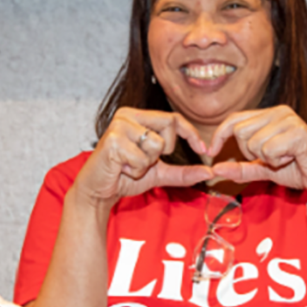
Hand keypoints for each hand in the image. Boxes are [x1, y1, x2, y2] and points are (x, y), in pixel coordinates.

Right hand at [74, 108, 210, 206]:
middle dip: (163, 151)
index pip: (173, 117)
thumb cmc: (124, 177)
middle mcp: (127, 115)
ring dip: (147, 164)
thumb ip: (183, 172)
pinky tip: (121, 169)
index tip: (204, 150)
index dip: (191, 133)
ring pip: (156, 144)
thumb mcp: (158, 173)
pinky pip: (141, 158)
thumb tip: (210, 173)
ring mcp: (118, 126)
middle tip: (145, 162)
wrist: (97, 191)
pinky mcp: (112, 141)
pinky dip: (135, 171)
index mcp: (138, 116)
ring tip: (129, 166)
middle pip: (169, 125)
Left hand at [205, 106, 306, 200]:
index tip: (211, 152)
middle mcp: (279, 112)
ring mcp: (290, 120)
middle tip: (271, 158)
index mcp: (270, 114)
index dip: (219, 136)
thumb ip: (240, 168)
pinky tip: (291, 159)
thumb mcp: (263, 168)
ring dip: (266, 159)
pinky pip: (268, 150)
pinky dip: (276, 161)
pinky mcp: (298, 133)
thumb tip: (215, 170)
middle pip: (240, 132)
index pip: (234, 119)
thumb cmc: (297, 169)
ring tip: (284, 158)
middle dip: (250, 152)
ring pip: (253, 142)